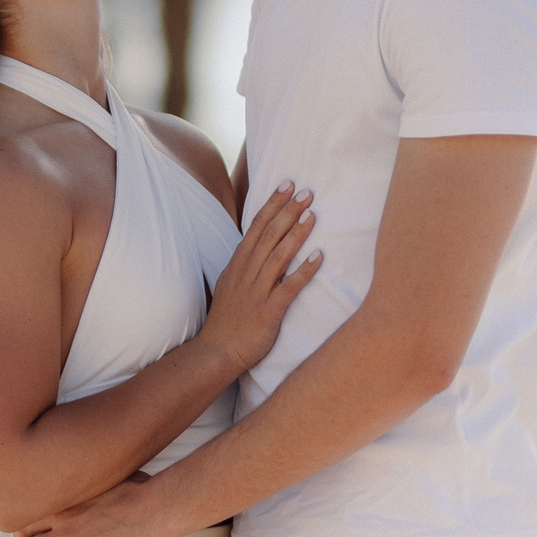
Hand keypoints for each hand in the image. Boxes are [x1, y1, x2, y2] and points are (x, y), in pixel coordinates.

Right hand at [198, 182, 323, 374]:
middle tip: (306, 192)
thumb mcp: (232, 284)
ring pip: (278, 256)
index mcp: (238, 264)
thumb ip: (246, 264)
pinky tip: (319, 257)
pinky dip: (303, 272)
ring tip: (312, 215)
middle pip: (268, 235)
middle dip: (288, 211)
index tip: (287, 185)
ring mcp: (256, 292)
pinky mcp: (267, 312)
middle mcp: (247, 273)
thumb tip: (260, 245)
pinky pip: (288, 288)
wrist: (218, 351)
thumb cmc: (228, 320)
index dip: (273, 204)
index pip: (257, 227)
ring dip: (296, 234)